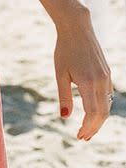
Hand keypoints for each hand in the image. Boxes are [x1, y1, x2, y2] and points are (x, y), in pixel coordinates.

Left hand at [54, 10, 113, 139]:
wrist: (77, 29)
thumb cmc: (64, 50)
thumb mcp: (60, 74)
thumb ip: (63, 96)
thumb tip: (65, 117)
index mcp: (88, 82)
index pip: (93, 113)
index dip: (88, 127)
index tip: (79, 136)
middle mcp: (101, 81)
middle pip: (102, 113)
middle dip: (94, 128)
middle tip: (83, 137)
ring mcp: (106, 77)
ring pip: (107, 105)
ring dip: (98, 119)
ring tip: (87, 129)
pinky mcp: (107, 73)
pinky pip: (107, 95)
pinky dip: (101, 107)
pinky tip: (92, 112)